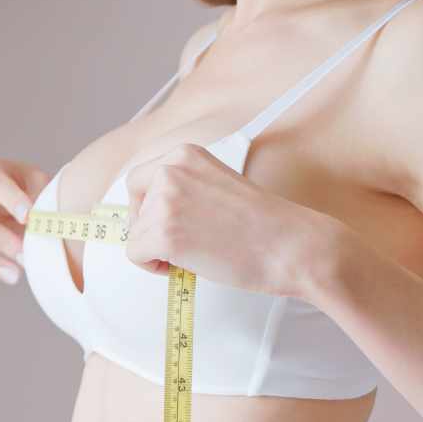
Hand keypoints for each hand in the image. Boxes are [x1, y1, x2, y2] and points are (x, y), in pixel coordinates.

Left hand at [122, 143, 336, 298]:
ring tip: (196, 253)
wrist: (290, 246)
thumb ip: (185, 187)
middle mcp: (170, 170)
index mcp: (185, 154)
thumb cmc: (264, 224)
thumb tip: (151, 211)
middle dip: (146, 225)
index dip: (148, 206)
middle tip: (176, 242)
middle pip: (132, 203)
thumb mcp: (217, 184)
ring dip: (157, 249)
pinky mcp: (163, 234)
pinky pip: (135, 255)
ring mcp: (165, 201)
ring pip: (135, 232)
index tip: (166, 222)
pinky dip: (153, 267)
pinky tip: (185, 266)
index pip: (141, 178)